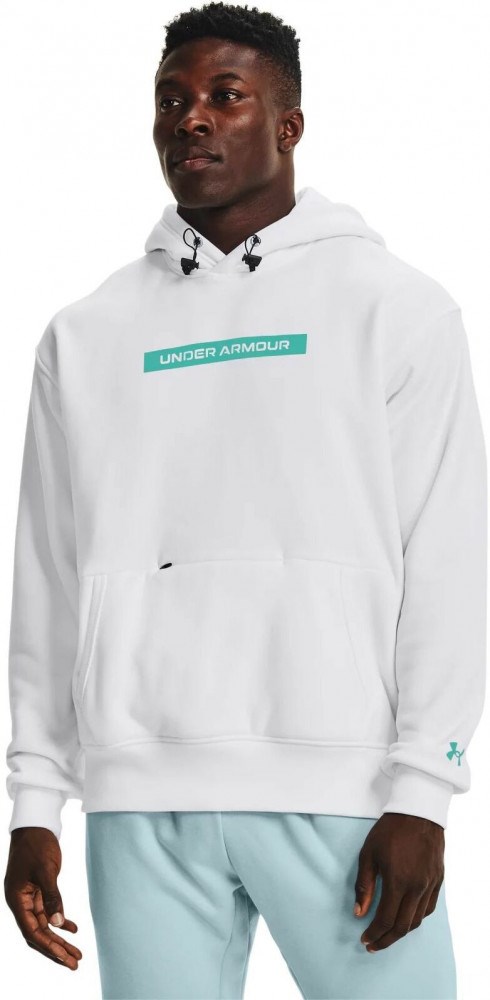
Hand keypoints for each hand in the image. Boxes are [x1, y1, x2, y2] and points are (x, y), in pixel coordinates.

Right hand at [4, 826, 82, 970]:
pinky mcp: (39, 890)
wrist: (35, 825)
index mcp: (17, 900)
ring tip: (77, 953)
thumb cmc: (36, 844)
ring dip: (60, 939)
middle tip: (75, 963)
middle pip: (38, 933)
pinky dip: (61, 921)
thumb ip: (52, 896)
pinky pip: (49, 912)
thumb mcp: (46, 870)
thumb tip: (57, 923)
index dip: (48, 947)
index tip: (65, 958)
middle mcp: (21, 902)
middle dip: (56, 950)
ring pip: (45, 925)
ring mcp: (29, 897)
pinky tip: (74, 929)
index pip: (32, 931)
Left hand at [353, 812, 444, 952]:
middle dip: (386, 940)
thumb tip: (359, 913)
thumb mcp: (368, 854)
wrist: (418, 811)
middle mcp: (417, 887)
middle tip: (373, 945)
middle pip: (403, 926)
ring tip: (387, 934)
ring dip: (401, 932)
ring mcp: (430, 884)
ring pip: (417, 920)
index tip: (364, 939)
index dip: (374, 934)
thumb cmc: (389, 831)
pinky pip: (428, 908)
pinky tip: (406, 917)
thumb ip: (364, 886)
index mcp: (398, 881)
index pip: (386, 919)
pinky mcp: (438, 880)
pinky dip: (416, 918)